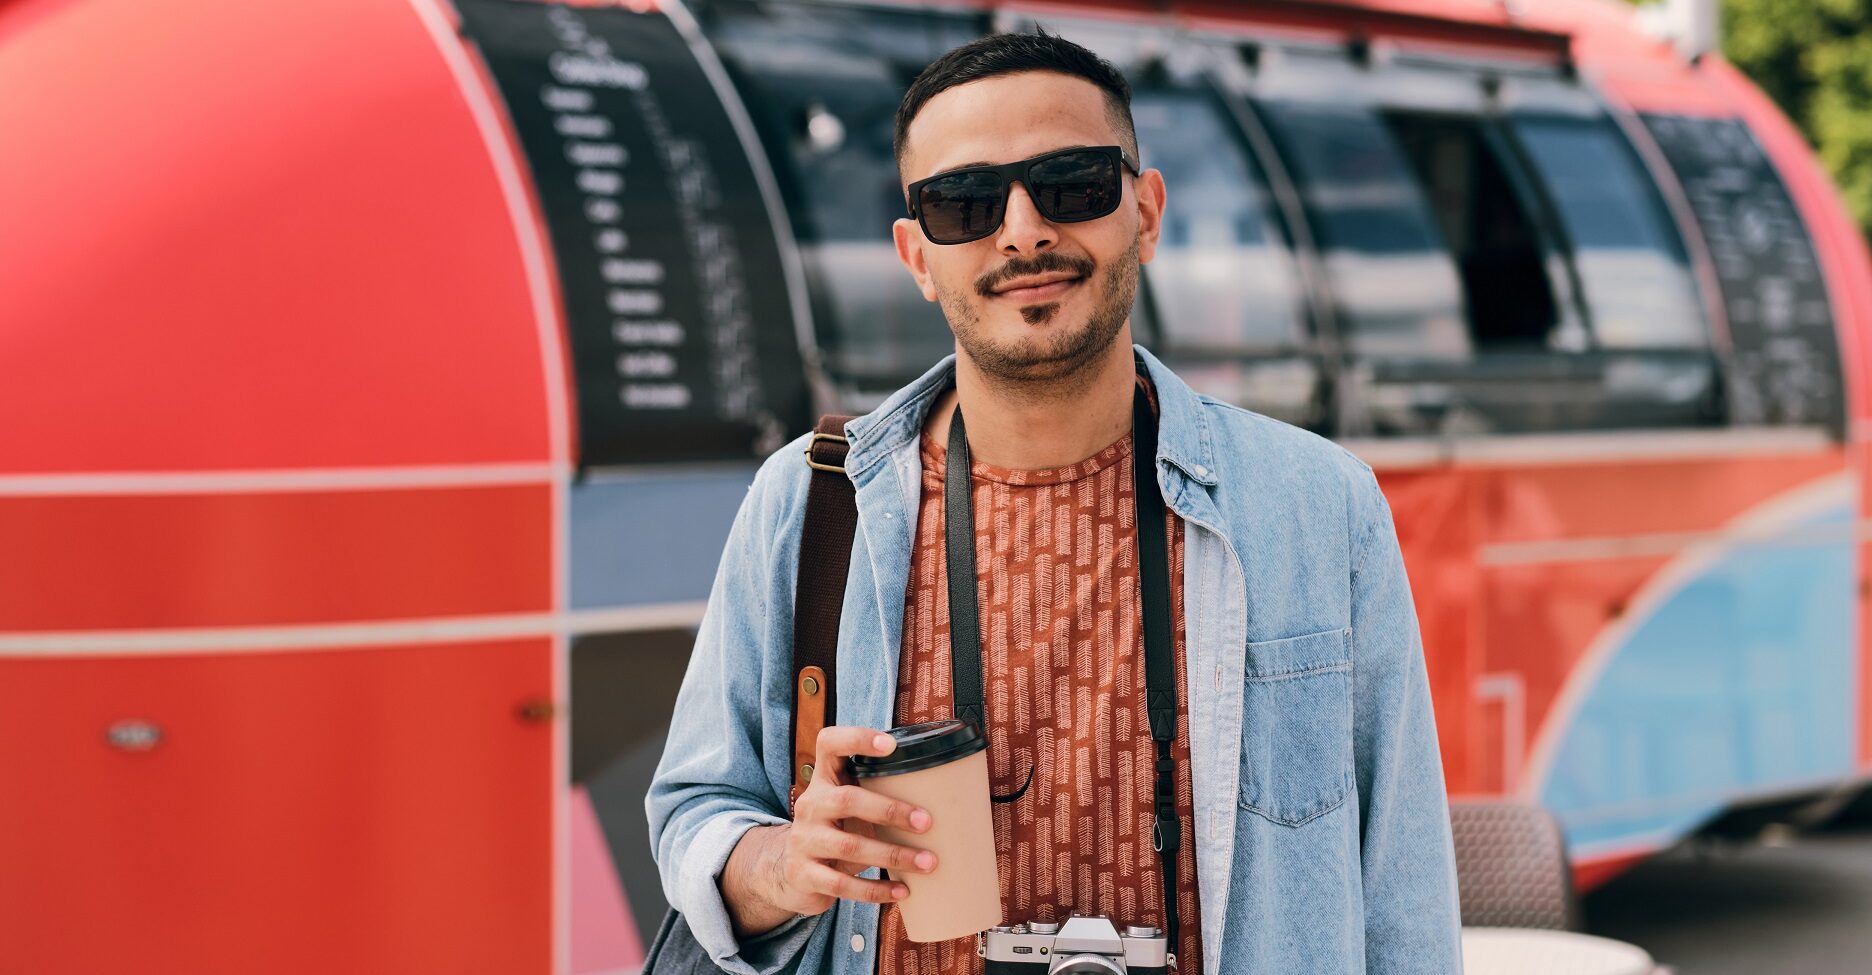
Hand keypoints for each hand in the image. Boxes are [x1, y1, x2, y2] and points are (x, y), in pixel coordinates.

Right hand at [767, 726, 939, 916]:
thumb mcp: (847, 806)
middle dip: (890, 811)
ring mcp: (804, 840)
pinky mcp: (804, 874)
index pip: (829, 743)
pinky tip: (902, 891)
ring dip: (893, 855)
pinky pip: (842, 884)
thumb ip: (878, 794)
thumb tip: (945, 793)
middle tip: (927, 823)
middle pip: (847, 799)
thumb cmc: (837, 830)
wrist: (791, 872)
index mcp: (824, 780)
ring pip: (849, 846)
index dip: (856, 738)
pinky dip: (875, 890)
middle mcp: (811, 804)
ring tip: (927, 863)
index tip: (890, 744)